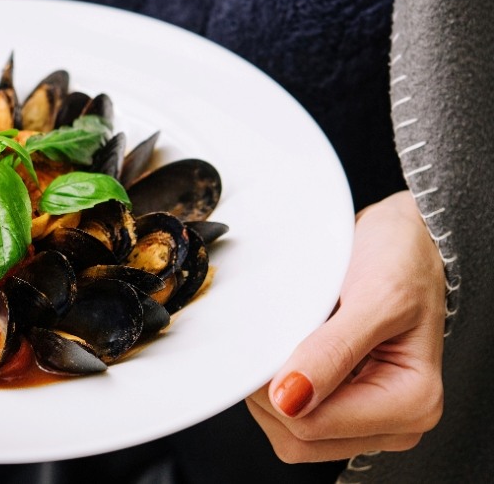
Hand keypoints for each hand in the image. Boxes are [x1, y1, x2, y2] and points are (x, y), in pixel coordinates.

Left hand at [246, 190, 444, 462]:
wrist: (402, 239)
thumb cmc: (401, 260)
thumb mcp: (376, 297)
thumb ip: (333, 351)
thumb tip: (289, 399)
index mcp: (411, 403)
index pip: (312, 425)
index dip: (274, 389)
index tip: (265, 346)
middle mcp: (391, 422)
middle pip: (297, 436)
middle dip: (270, 391)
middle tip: (279, 336)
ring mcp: (365, 418)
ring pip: (288, 430)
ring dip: (271, 387)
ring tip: (292, 339)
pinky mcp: (341, 404)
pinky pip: (290, 413)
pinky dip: (276, 383)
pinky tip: (290, 349)